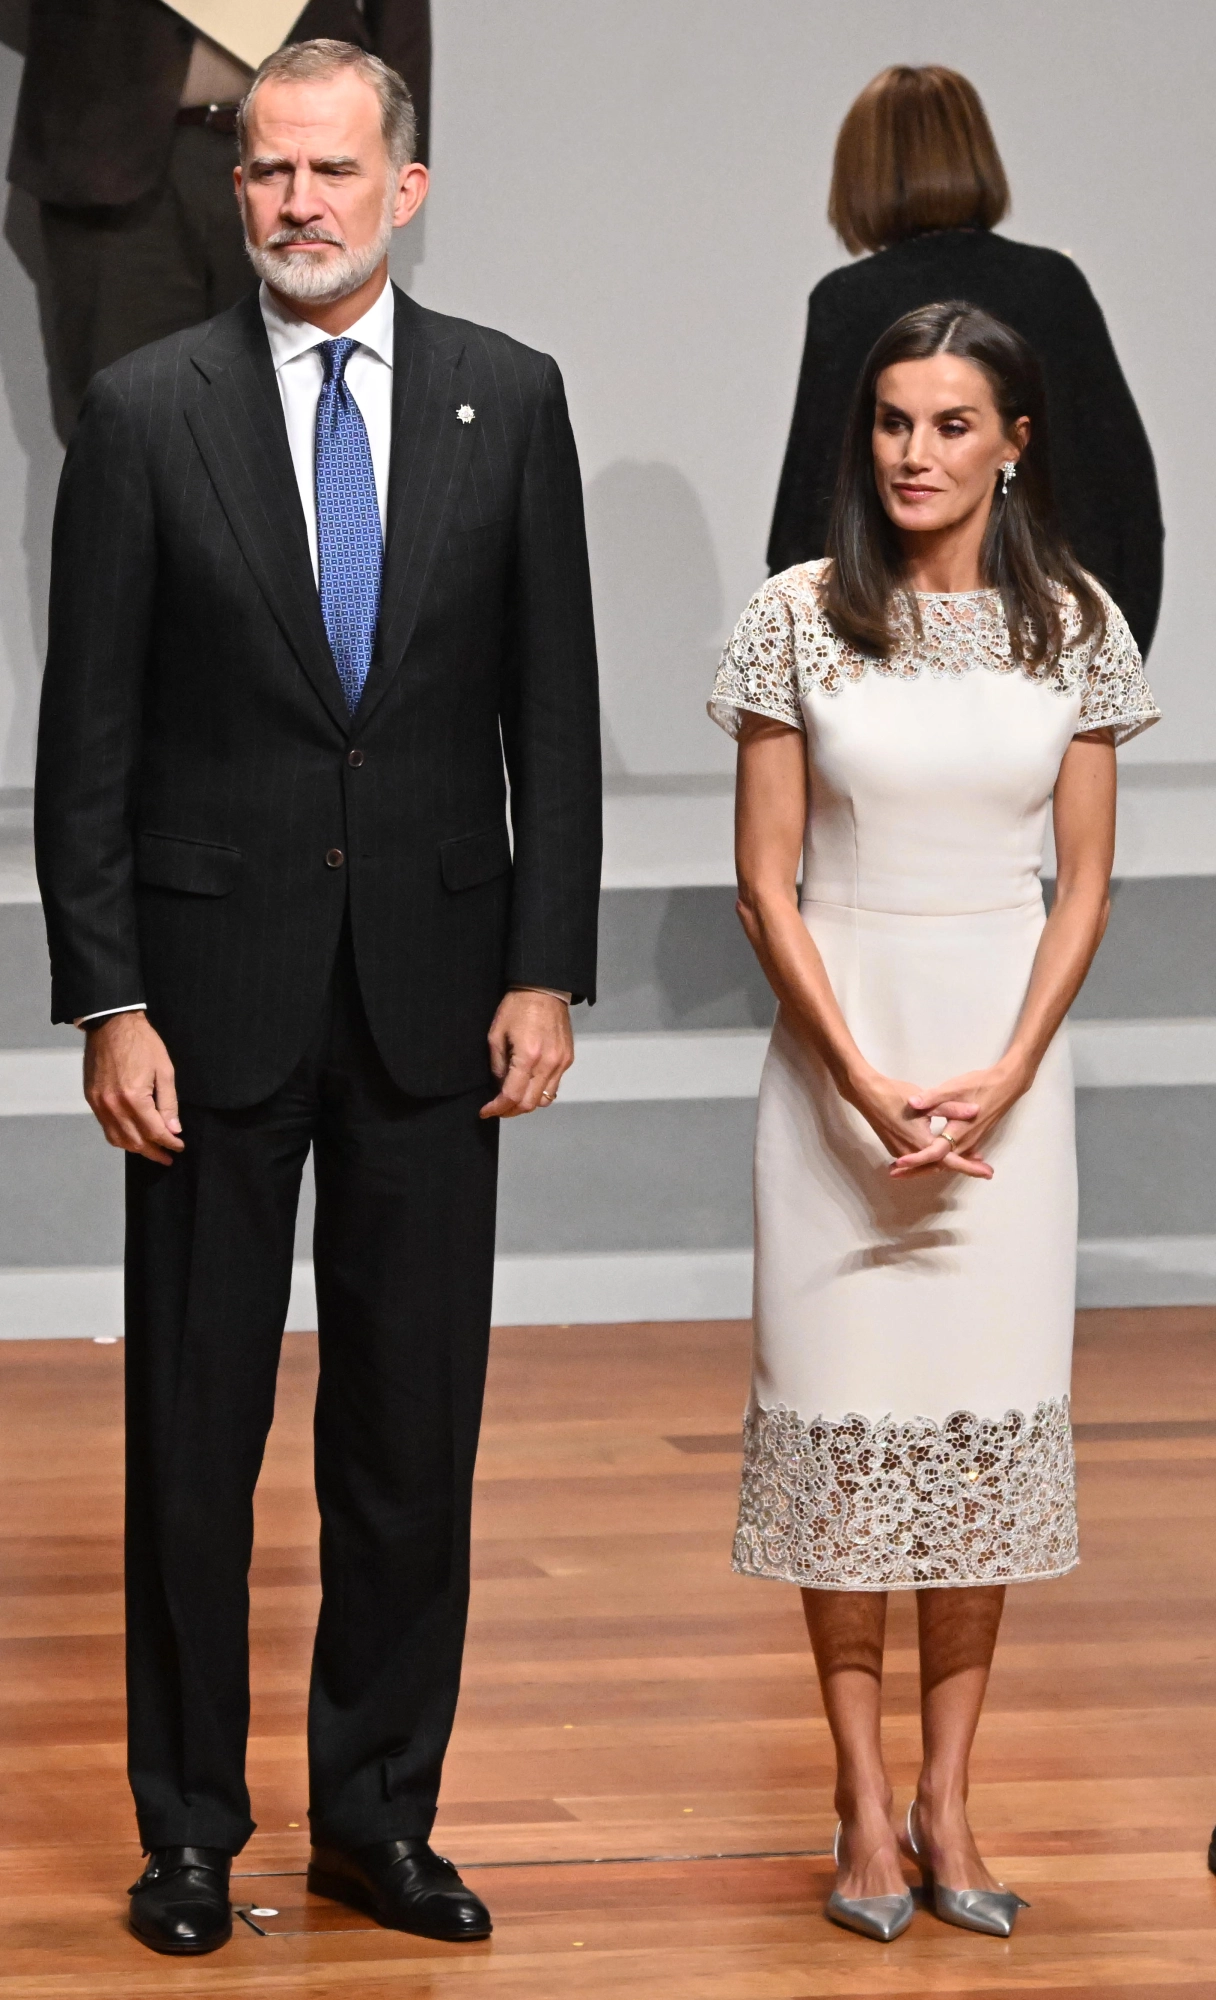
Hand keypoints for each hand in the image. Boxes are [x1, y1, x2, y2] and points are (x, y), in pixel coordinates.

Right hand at [84, 1013, 183, 1164]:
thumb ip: (168, 1103)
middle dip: (154, 1151)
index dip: (169, 1142)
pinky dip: (120, 1137)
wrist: (111, 1024)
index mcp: (133, 1097)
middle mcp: (113, 1105)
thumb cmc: (142, 1043)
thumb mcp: (165, 1070)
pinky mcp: (91, 1099)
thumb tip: (173, 1129)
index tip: (179, 1146)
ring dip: (136, 1148)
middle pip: (135, 1141)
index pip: (154, 1131)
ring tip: (152, 1151)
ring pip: (118, 1139)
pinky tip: (132, 1137)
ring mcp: (99, 1103)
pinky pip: (105, 1127)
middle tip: (167, 1157)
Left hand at [481, 990, 573, 1118]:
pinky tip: (529, 1084)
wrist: (545, 989)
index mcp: (528, 1056)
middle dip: (511, 1111)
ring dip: (527, 1103)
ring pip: (544, 1100)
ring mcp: (561, 1063)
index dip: (497, 1108)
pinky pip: (554, 1086)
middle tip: (498, 1108)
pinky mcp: (567, 1059)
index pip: (512, 1095)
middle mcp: (548, 1063)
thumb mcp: (496, 1034)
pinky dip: (540, 1091)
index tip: (485, 1111)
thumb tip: (499, 1086)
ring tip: (513, 1097)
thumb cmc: (517, 1007)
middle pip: (530, 1104)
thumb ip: (497, 1065)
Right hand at [841, 1064, 984, 1177]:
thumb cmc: (896, 1095)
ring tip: (968, 1160)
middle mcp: (912, 1153)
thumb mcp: (928, 1101)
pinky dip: (933, 1160)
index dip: (971, 1167)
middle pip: (942, 1166)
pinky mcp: (894, 1148)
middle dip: (963, 1167)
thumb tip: (976, 1110)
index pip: (952, 1161)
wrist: (866, 1094)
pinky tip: (942, 1152)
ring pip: (930, 1164)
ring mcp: (901, 1152)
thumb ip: (953, 1108)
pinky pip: (919, 1160)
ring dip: (948, 1163)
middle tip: (982, 1168)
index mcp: (923, 1143)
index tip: (988, 1173)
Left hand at [893, 1062, 1034, 1179]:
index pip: (933, 1152)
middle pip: (937, 1164)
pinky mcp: (972, 1138)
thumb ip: (933, 1097)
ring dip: (925, 1167)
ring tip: (903, 1170)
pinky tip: (928, 1161)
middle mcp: (964, 1142)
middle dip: (915, 1170)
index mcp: (958, 1132)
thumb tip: (913, 1102)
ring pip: (945, 1162)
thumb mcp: (953, 1088)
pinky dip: (938, 1161)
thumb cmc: (980, 1085)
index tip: (899, 1162)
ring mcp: (970, 1142)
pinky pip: (953, 1156)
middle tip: (893, 1174)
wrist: (1006, 1085)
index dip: (916, 1158)